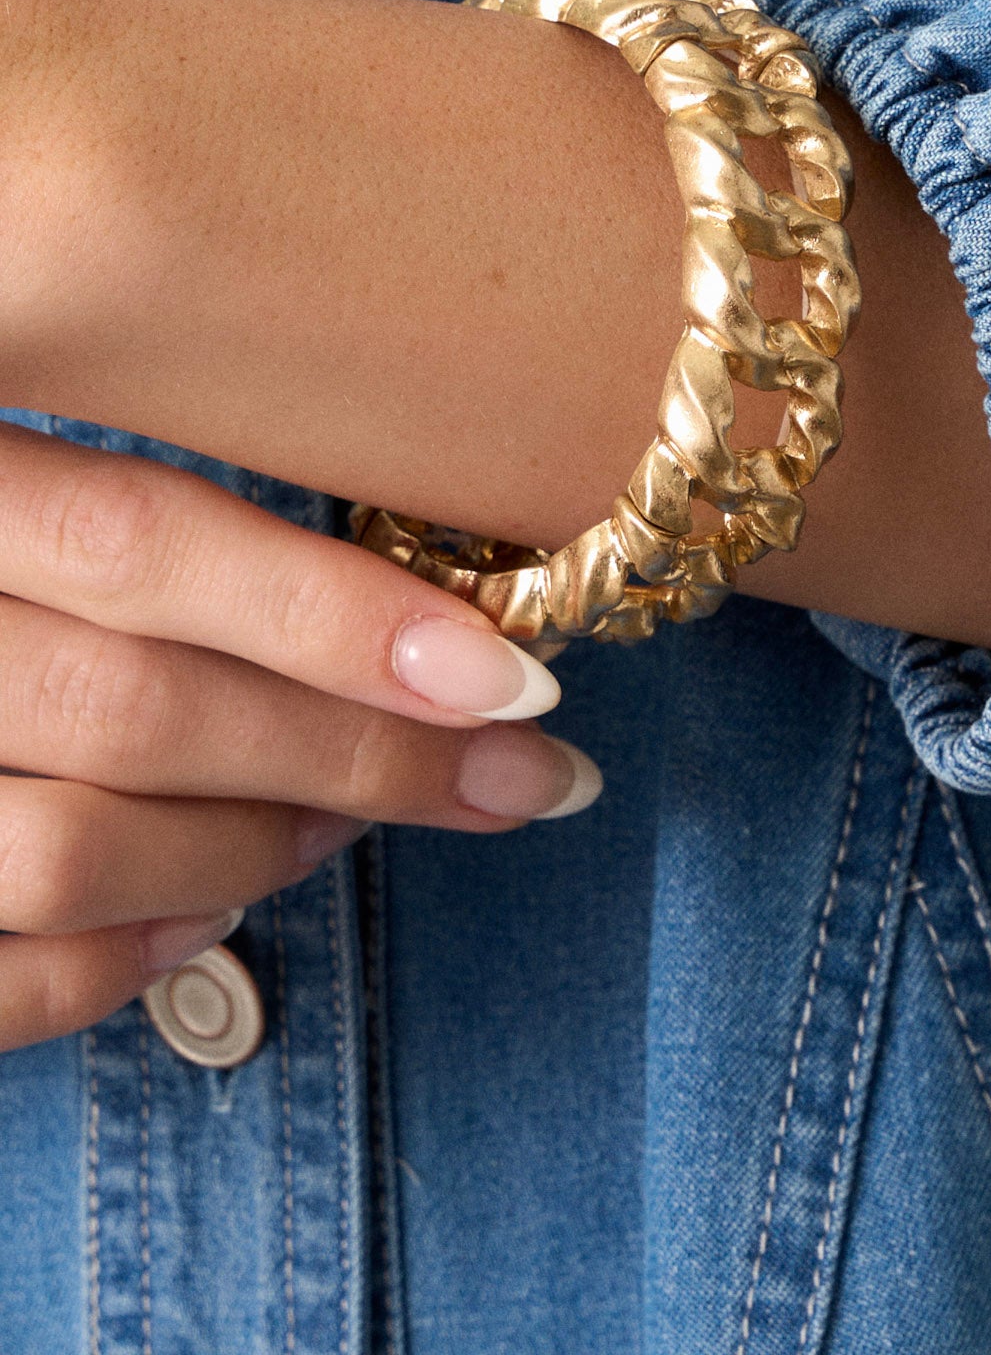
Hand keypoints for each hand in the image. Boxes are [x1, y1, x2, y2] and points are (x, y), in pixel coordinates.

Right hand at [0, 422, 600, 1052]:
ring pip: (77, 851)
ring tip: (358, 820)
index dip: (334, 617)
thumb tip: (372, 585)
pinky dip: (126, 965)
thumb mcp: (9, 450)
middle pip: (137, 710)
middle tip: (514, 771)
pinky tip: (218, 915)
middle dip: (357, 756)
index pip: (135, 544)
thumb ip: (111, 494)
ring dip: (259, 849)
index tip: (508, 676)